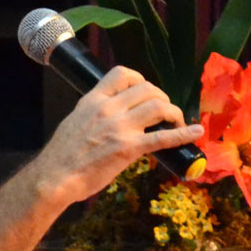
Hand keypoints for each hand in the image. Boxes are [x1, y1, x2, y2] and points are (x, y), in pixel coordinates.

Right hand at [34, 66, 203, 204]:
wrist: (55, 177)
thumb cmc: (62, 155)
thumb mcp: (75, 121)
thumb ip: (95, 113)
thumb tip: (112, 115)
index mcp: (93, 99)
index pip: (123, 73)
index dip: (141, 79)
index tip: (146, 92)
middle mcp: (109, 108)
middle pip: (148, 89)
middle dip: (162, 98)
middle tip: (165, 112)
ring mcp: (120, 128)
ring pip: (159, 106)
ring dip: (174, 112)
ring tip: (176, 122)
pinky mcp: (129, 148)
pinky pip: (163, 137)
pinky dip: (183, 134)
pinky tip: (195, 133)